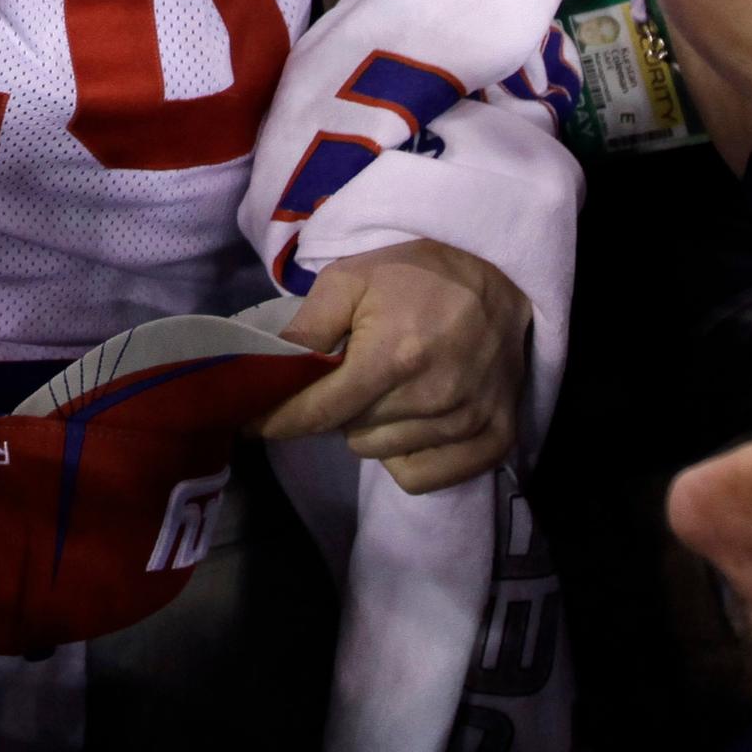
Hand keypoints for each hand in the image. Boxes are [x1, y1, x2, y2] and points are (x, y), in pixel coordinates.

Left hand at [255, 238, 528, 492]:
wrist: (501, 277)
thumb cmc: (418, 275)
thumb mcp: (353, 279)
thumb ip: (309, 326)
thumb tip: (267, 369)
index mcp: (394, 355)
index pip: (319, 412)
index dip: (279, 420)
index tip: (250, 424)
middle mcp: (433, 398)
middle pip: (348, 433)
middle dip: (337, 407)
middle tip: (352, 374)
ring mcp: (468, 423)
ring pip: (380, 454)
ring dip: (372, 427)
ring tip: (389, 387)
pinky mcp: (495, 440)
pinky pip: (420, 476)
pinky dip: (405, 455)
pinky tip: (413, 418)